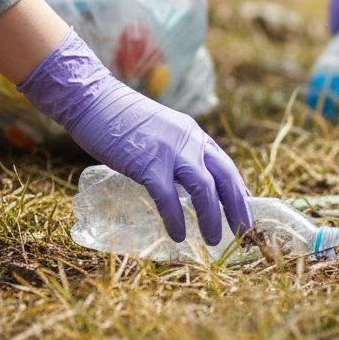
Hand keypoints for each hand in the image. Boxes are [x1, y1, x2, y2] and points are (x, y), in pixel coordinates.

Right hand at [18, 29, 251, 244]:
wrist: (94, 100)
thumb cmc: (120, 119)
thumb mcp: (161, 131)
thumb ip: (176, 151)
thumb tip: (184, 177)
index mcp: (193, 135)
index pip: (225, 165)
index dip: (237, 188)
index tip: (244, 207)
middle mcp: (189, 142)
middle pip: (225, 177)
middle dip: (237, 206)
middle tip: (243, 230)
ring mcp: (170, 152)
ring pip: (204, 189)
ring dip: (212, 217)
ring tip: (214, 240)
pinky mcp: (147, 163)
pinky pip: (168, 197)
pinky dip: (175, 218)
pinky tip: (178, 236)